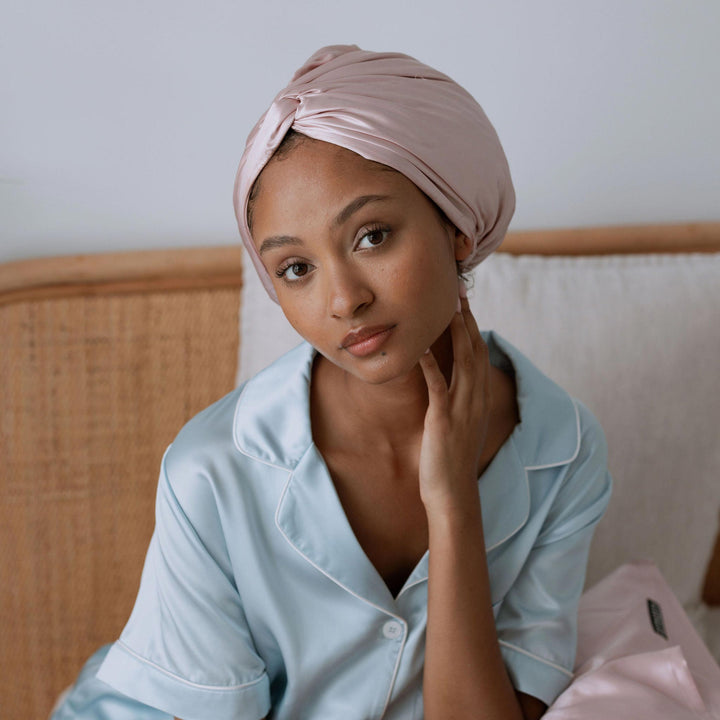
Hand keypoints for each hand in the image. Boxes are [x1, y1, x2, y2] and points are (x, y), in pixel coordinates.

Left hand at [417, 294, 490, 513]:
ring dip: (454, 332)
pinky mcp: (443, 419)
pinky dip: (429, 364)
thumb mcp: (459, 424)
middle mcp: (475, 398)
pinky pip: (438, 385)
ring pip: (462, 361)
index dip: (472, 325)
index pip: (479, 352)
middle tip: (457, 292)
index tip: (463, 302)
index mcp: (479, 397)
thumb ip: (456, 401)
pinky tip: (418, 347)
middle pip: (474, 348)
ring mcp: (462, 408)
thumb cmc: (451, 460)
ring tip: (445, 308)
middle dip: (466, 318)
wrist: (453, 493)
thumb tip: (447, 384)